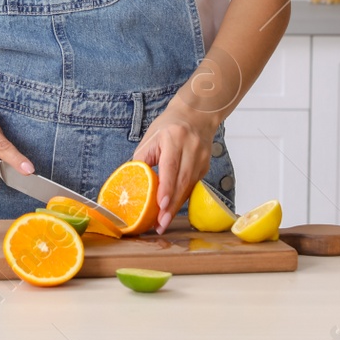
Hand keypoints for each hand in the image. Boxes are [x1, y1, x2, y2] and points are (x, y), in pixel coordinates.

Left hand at [132, 102, 216, 232]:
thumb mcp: (150, 138)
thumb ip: (142, 160)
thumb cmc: (168, 126)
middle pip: (182, 181)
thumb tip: (133, 184)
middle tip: (160, 224)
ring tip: (163, 222)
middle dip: (170, 205)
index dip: (166, 187)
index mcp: (174, 137)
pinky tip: (172, 209)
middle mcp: (191, 147)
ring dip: (176, 206)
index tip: (160, 205)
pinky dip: (181, 198)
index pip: (170, 166)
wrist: (196, 115)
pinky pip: (192, 186)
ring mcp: (202, 158)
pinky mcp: (205, 166)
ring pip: (188, 187)